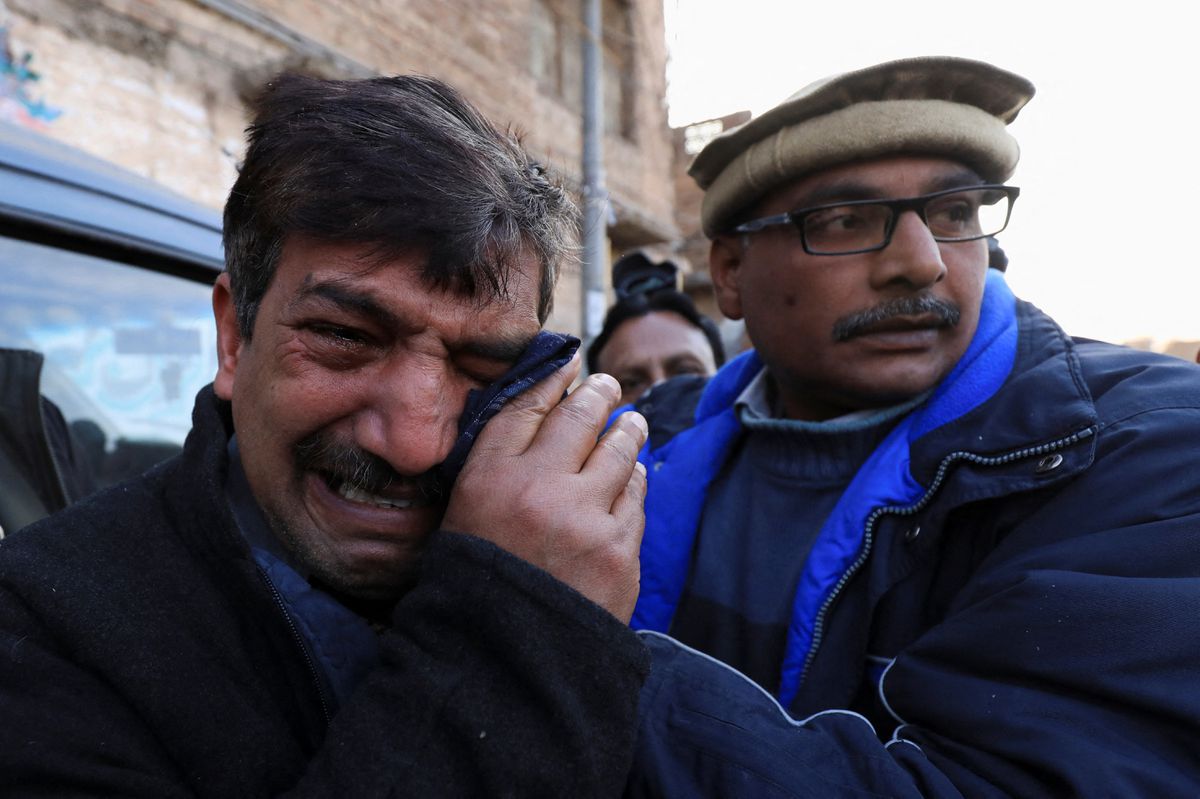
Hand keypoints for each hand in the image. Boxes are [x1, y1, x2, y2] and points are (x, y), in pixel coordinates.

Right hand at [442, 354, 647, 620]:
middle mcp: (538, 489)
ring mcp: (585, 518)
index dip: (553, 377)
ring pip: (620, 449)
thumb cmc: (481, 579)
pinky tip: (631, 477)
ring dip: (628, 430)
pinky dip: (634, 481)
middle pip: (582, 416)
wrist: (508, 658)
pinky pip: (636, 494)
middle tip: (609, 385)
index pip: (528, 405)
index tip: (569, 361)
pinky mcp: (620, 548)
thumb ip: (497, 462)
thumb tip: (542, 409)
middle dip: (600, 393)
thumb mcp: (466, 513)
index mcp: (489, 478)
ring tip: (632, 423)